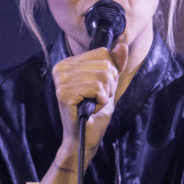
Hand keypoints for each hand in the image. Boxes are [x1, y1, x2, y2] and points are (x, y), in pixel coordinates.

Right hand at [53, 44, 127, 162]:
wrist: (84, 138)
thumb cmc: (95, 111)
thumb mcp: (109, 83)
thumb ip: (115, 63)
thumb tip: (123, 45)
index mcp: (69, 62)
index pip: (103, 52)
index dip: (110, 72)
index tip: (100, 88)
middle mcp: (61, 68)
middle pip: (105, 64)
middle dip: (109, 85)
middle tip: (97, 99)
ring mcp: (60, 80)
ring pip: (103, 76)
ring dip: (105, 94)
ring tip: (93, 104)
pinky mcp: (63, 93)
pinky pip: (97, 88)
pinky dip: (101, 101)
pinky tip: (90, 109)